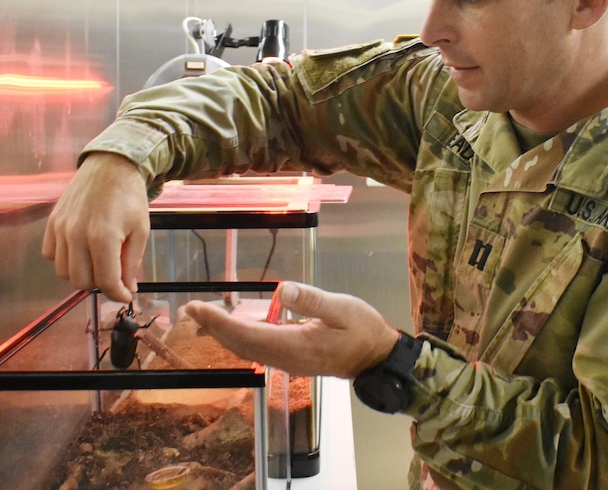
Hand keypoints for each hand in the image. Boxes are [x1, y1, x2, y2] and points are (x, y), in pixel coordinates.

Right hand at [41, 152, 149, 303]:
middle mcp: (76, 235)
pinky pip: (51, 255)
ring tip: (99, 260)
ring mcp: (61, 229)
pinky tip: (82, 249)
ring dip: (82, 273)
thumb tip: (127, 289)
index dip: (119, 294)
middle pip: (82, 281)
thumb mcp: (141, 230)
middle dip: (101, 284)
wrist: (111, 167)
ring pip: (64, 272)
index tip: (127, 295)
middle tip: (115, 275)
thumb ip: (131, 263)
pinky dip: (65, 259)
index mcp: (103, 237)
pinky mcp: (52, 223)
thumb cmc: (130, 197)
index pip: (106, 281)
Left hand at [186, 282, 399, 377]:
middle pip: (240, 343)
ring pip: (246, 346)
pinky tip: (234, 321)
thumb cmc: (363, 331)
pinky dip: (240, 333)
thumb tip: (282, 289)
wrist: (376, 358)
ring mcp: (287, 358)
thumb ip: (312, 300)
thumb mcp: (343, 309)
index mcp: (294, 345)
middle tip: (191, 308)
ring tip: (203, 314)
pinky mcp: (291, 355)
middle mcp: (285, 356)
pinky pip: (258, 346)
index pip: (247, 335)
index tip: (199, 308)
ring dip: (223, 331)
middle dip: (214, 326)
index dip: (220, 322)